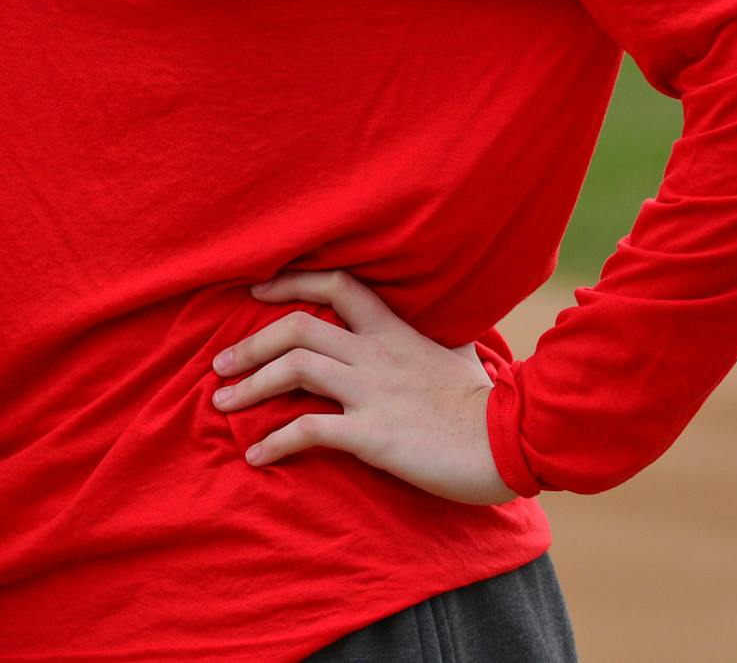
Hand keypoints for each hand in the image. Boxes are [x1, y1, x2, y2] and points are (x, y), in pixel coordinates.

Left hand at [209, 270, 514, 505]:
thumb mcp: (461, 356)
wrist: (516, 440)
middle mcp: (376, 353)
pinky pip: (309, 430)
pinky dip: (274, 441)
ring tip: (221, 404)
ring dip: (249, 386)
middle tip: (219, 363)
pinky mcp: (372, 434)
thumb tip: (443, 334)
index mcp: (395, 330)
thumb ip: (437, 341)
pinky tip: (256, 455)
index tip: (255, 291)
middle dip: (250, 343)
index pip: (336, 284)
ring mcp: (372, 391)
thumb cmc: (489, 404)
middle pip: (297, 327)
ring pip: (294, 369)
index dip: (290, 282)